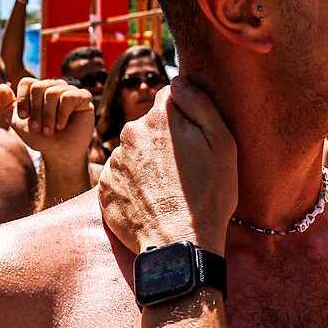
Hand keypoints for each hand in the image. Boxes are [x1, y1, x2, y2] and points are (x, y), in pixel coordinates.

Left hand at [0, 77, 93, 161]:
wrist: (58, 153)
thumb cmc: (40, 137)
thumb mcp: (18, 123)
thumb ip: (7, 106)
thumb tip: (1, 86)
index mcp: (39, 89)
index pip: (28, 82)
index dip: (23, 99)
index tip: (24, 117)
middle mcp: (55, 86)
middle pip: (39, 87)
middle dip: (36, 111)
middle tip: (38, 128)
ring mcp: (70, 90)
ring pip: (53, 92)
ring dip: (48, 116)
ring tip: (49, 131)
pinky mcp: (84, 97)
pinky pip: (69, 96)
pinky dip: (62, 114)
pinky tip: (62, 125)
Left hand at [99, 78, 236, 255]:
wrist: (180, 246)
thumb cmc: (209, 195)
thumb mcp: (222, 143)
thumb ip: (200, 103)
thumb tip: (178, 81)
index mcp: (159, 118)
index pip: (169, 97)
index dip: (185, 115)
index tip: (194, 138)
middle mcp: (130, 134)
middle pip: (150, 126)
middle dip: (164, 140)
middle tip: (185, 169)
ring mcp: (114, 163)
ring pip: (134, 152)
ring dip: (147, 163)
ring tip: (168, 190)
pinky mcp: (104, 189)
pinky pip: (121, 177)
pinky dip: (134, 185)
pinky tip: (151, 201)